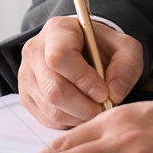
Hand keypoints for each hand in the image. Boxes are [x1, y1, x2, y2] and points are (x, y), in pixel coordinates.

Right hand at [18, 16, 142, 128]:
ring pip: (50, 107)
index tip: (104, 92)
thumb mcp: (125, 48)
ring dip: (78, 116)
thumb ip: (126, 67)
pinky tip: (82, 112)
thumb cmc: (103, 48)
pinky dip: (68, 122)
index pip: (60, 58)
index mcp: (57, 30)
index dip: (83, 80)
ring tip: (96, 110)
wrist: (85, 50)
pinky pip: (46, 118)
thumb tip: (114, 93)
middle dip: (84, 106)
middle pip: (53, 88)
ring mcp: (26, 75)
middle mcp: (35, 51)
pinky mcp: (26, 95)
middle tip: (104, 108)